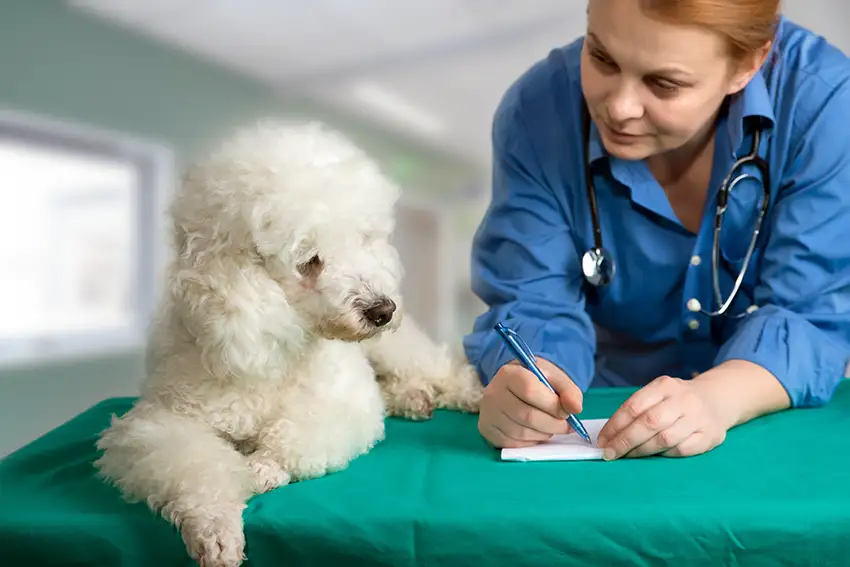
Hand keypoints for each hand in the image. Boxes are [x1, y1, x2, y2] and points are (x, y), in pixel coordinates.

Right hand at [478, 358, 582, 447]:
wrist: (514, 387)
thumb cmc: (537, 382)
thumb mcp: (555, 379)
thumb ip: (569, 391)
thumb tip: (575, 409)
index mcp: (508, 374)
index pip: (530, 390)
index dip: (552, 405)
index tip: (565, 411)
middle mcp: (493, 393)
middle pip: (528, 415)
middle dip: (553, 424)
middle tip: (565, 425)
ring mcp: (488, 414)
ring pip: (522, 433)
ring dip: (544, 434)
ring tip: (551, 427)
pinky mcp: (488, 431)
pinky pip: (515, 444)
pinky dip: (532, 441)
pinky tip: (537, 432)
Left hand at [596, 375, 727, 459]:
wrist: (717, 399)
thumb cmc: (676, 400)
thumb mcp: (657, 393)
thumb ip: (637, 409)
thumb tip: (609, 434)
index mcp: (664, 386)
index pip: (634, 406)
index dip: (615, 425)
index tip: (602, 440)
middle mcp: (683, 400)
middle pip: (649, 423)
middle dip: (625, 441)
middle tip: (609, 453)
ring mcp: (699, 418)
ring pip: (665, 439)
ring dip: (641, 450)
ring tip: (627, 455)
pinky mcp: (710, 436)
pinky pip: (681, 450)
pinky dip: (664, 454)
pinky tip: (653, 455)